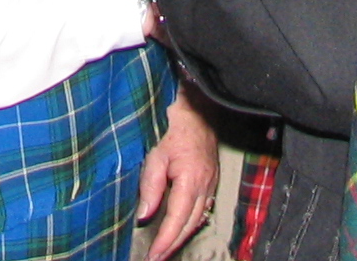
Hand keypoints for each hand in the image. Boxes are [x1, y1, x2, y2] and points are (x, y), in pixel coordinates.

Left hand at [137, 86, 219, 259]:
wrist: (197, 112)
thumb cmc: (174, 130)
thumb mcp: (156, 157)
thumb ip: (151, 188)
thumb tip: (144, 215)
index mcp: (191, 181)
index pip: (176, 220)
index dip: (165, 241)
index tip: (154, 256)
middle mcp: (205, 187)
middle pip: (189, 226)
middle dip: (173, 245)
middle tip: (157, 259)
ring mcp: (211, 185)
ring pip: (198, 220)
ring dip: (182, 237)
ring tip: (167, 250)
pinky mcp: (211, 181)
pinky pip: (203, 210)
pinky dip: (191, 224)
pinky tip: (182, 229)